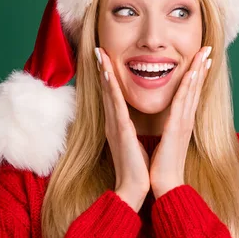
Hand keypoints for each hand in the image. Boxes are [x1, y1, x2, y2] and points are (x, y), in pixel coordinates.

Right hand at [96, 47, 149, 211]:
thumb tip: (133, 120)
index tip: (107, 59)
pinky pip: (116, 105)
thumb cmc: (138, 167)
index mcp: (119, 124)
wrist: (134, 188)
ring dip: (105, 72)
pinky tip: (108, 74)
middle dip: (104, 69)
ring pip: (109, 93)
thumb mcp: (135, 142)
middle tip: (99, 49)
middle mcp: (114, 122)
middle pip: (107, 90)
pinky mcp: (120, 131)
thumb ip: (131, 129)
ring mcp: (115, 125)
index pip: (113, 95)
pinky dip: (111, 88)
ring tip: (101, 54)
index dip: (109, 77)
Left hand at [149, 46, 212, 197]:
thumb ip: (168, 129)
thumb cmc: (162, 167)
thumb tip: (168, 122)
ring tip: (204, 54)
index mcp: (182, 123)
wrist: (165, 186)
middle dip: (201, 67)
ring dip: (198, 71)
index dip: (197, 75)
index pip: (191, 94)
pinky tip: (191, 73)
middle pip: (195, 88)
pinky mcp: (177, 128)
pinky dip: (188, 86)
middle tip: (208, 49)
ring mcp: (183, 123)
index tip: (201, 60)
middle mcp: (186, 120)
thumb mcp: (166, 142)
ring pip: (191, 91)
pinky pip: (182, 102)